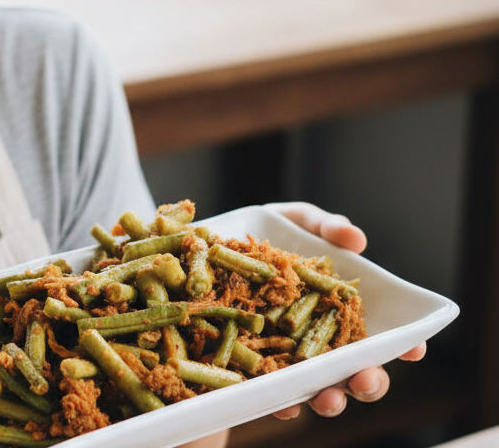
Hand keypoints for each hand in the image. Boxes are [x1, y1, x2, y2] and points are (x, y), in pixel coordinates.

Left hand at [264, 202, 426, 420]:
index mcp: (342, 309)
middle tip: (364, 378)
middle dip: (367, 381)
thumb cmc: (265, 235)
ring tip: (327, 398)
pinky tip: (282, 402)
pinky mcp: (256, 370)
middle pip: (356, 370)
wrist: (207, 251)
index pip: (383, 334)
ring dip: (330, 399)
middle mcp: (322, 340)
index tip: (415, 348)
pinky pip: (272, 392)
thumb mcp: (295, 222)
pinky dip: (280, 400)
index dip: (405, 345)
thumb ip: (325, 227)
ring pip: (320, 388)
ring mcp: (291, 358)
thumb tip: (355, 239)